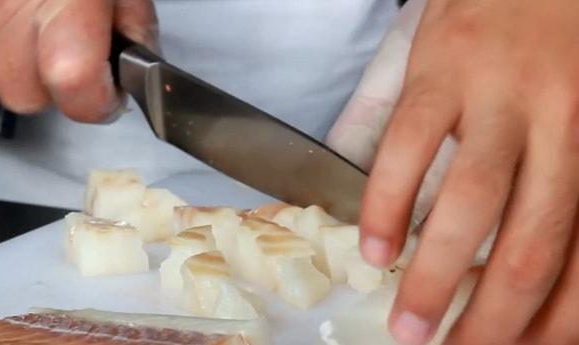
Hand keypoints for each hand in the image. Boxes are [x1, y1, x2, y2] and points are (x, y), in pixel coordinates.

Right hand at [0, 0, 158, 121]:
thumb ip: (131, 23)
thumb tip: (131, 70)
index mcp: (66, 2)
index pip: (77, 88)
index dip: (96, 99)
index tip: (101, 90)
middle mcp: (2, 17)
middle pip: (27, 96)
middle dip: (45, 79)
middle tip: (50, 35)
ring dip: (1, 60)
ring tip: (7, 9)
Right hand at [339, 0, 578, 343]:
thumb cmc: (564, 41)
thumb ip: (563, 183)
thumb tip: (518, 266)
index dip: (557, 322)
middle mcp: (566, 124)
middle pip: (533, 246)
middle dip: (495, 322)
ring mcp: (501, 96)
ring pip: (471, 204)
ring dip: (434, 278)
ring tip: (409, 326)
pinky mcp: (442, 70)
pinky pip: (408, 148)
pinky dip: (388, 205)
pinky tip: (377, 251)